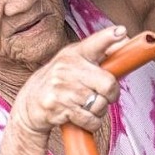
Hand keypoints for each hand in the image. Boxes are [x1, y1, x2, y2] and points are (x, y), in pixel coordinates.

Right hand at [11, 26, 128, 138]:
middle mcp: (67, 67)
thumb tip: (125, 37)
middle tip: (104, 96)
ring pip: (100, 105)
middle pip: (108, 84)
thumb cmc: (61, 80)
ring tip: (86, 106)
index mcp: (75, 53)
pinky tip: (80, 116)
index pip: (95, 43)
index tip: (121, 31)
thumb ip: (101, 52)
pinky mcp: (58, 107)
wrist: (29, 103)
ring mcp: (61, 87)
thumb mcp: (76, 61)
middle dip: (111, 95)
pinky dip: (91, 123)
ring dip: (98, 111)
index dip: (109, 37)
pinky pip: (90, 120)